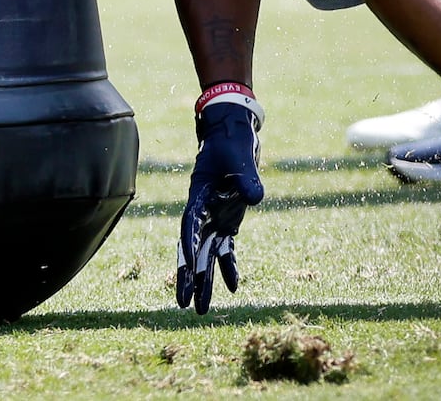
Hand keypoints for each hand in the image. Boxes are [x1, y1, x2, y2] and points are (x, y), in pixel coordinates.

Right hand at [177, 96, 264, 313]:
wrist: (234, 130)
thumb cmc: (232, 140)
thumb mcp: (239, 155)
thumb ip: (246, 177)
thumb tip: (255, 198)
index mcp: (199, 194)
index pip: (189, 226)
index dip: (188, 249)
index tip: (186, 271)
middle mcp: (203, 210)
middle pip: (193, 248)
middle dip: (189, 277)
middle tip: (185, 305)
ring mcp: (216, 215)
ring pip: (207, 253)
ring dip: (205, 279)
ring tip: (201, 308)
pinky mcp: (229, 217)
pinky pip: (226, 246)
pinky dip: (229, 265)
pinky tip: (233, 287)